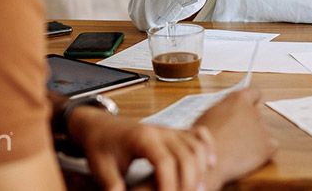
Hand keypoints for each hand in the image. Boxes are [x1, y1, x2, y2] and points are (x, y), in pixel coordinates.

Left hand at [67, 105, 214, 190]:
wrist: (100, 126)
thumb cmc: (101, 146)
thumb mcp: (101, 168)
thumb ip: (112, 186)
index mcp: (142, 138)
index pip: (165, 162)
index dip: (170, 184)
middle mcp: (160, 131)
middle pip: (186, 155)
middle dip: (189, 181)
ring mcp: (170, 130)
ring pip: (196, 146)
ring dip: (201, 168)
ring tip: (199, 189)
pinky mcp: (174, 132)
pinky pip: (198, 135)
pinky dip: (208, 148)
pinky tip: (211, 164)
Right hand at [193, 87, 276, 188]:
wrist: (207, 161)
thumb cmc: (200, 140)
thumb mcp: (207, 116)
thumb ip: (222, 111)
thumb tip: (225, 114)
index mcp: (237, 101)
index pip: (254, 92)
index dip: (252, 99)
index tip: (250, 104)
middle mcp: (253, 111)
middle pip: (256, 115)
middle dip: (248, 124)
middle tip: (234, 136)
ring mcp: (262, 129)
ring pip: (262, 132)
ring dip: (253, 139)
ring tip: (236, 149)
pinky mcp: (267, 146)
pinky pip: (270, 147)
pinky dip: (262, 152)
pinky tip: (247, 157)